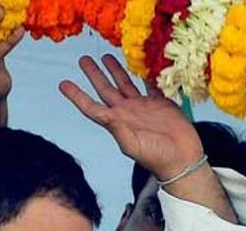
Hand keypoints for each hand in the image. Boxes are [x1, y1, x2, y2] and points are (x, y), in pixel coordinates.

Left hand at [59, 55, 203, 180]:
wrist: (182, 159)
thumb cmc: (156, 157)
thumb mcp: (132, 144)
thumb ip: (117, 128)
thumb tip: (104, 113)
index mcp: (117, 122)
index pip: (91, 106)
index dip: (77, 95)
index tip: (63, 84)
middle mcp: (127, 112)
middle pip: (106, 89)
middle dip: (94, 74)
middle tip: (84, 59)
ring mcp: (143, 106)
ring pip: (125, 84)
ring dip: (115, 70)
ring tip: (105, 56)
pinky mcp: (161, 103)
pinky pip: (150, 84)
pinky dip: (145, 74)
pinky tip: (139, 62)